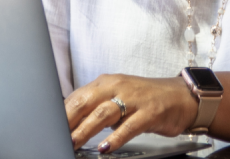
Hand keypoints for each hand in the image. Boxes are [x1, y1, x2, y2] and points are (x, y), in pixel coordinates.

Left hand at [64, 74, 198, 152]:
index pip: (77, 96)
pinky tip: (106, 147)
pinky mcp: (150, 112)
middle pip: (86, 102)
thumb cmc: (145, 99)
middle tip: (55, 136)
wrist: (181, 97)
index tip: (49, 127)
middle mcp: (118, 87)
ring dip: (86, 129)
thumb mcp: (118, 97)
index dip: (62, 113)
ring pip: (104, 113)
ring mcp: (134, 99)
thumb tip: (70, 122)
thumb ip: (96, 107)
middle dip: (68, 120)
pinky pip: (130, 126)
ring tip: (73, 142)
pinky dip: (116, 137)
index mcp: (106, 83)